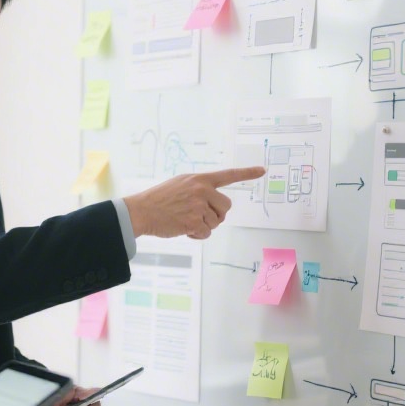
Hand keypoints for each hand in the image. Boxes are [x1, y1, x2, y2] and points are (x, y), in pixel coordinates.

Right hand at [123, 166, 265, 239]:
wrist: (141, 210)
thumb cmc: (159, 199)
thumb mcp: (181, 184)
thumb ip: (199, 189)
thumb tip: (215, 205)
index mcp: (200, 179)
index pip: (228, 175)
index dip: (247, 173)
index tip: (262, 171)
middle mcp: (202, 190)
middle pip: (226, 207)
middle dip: (216, 215)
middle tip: (199, 216)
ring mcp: (198, 205)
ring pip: (217, 222)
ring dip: (204, 226)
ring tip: (186, 221)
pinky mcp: (194, 221)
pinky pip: (207, 232)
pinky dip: (197, 235)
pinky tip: (184, 229)